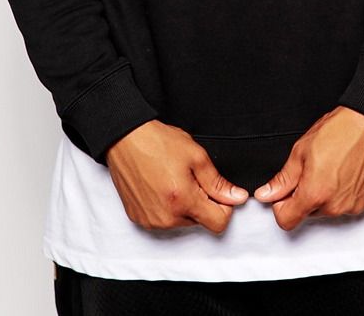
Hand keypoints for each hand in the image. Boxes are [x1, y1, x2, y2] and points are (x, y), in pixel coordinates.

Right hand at [105, 119, 248, 233]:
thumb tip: (237, 198)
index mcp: (182, 201)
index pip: (218, 223)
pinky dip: (167, 207)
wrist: (125, 140)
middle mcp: (165, 218)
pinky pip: (164, 220)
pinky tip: (161, 186)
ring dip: (184, 206)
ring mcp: (150, 221)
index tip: (217, 191)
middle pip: (200, 222)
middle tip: (191, 178)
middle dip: (202, 203)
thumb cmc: (158, 143)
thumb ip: (218, 182)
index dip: (224, 206)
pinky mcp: (139, 219)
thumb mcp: (196, 155)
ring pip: (182, 222)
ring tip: (173, 180)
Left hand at [253, 106, 363, 230]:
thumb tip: (266, 194)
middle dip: (306, 196)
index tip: (285, 193)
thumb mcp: (301, 150)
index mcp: (315, 194)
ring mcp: (354, 206)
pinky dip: (345, 193)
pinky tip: (348, 173)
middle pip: (309, 213)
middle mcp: (335, 206)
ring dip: (327, 195)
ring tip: (334, 168)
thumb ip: (283, 179)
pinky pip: (348, 205)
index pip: (286, 221)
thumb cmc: (340, 131)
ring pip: (329, 209)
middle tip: (315, 170)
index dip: (281, 206)